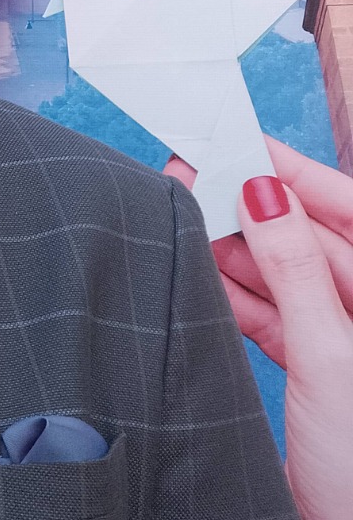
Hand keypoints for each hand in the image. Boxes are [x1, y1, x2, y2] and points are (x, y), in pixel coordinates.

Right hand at [167, 139, 352, 519]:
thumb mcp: (332, 358)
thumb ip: (297, 272)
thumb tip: (266, 194)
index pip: (351, 213)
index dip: (296, 174)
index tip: (242, 140)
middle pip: (314, 240)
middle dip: (254, 206)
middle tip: (193, 173)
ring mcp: (346, 348)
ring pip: (288, 278)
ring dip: (237, 249)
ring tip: (183, 214)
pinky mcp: (316, 378)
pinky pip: (274, 318)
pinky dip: (236, 294)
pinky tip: (198, 270)